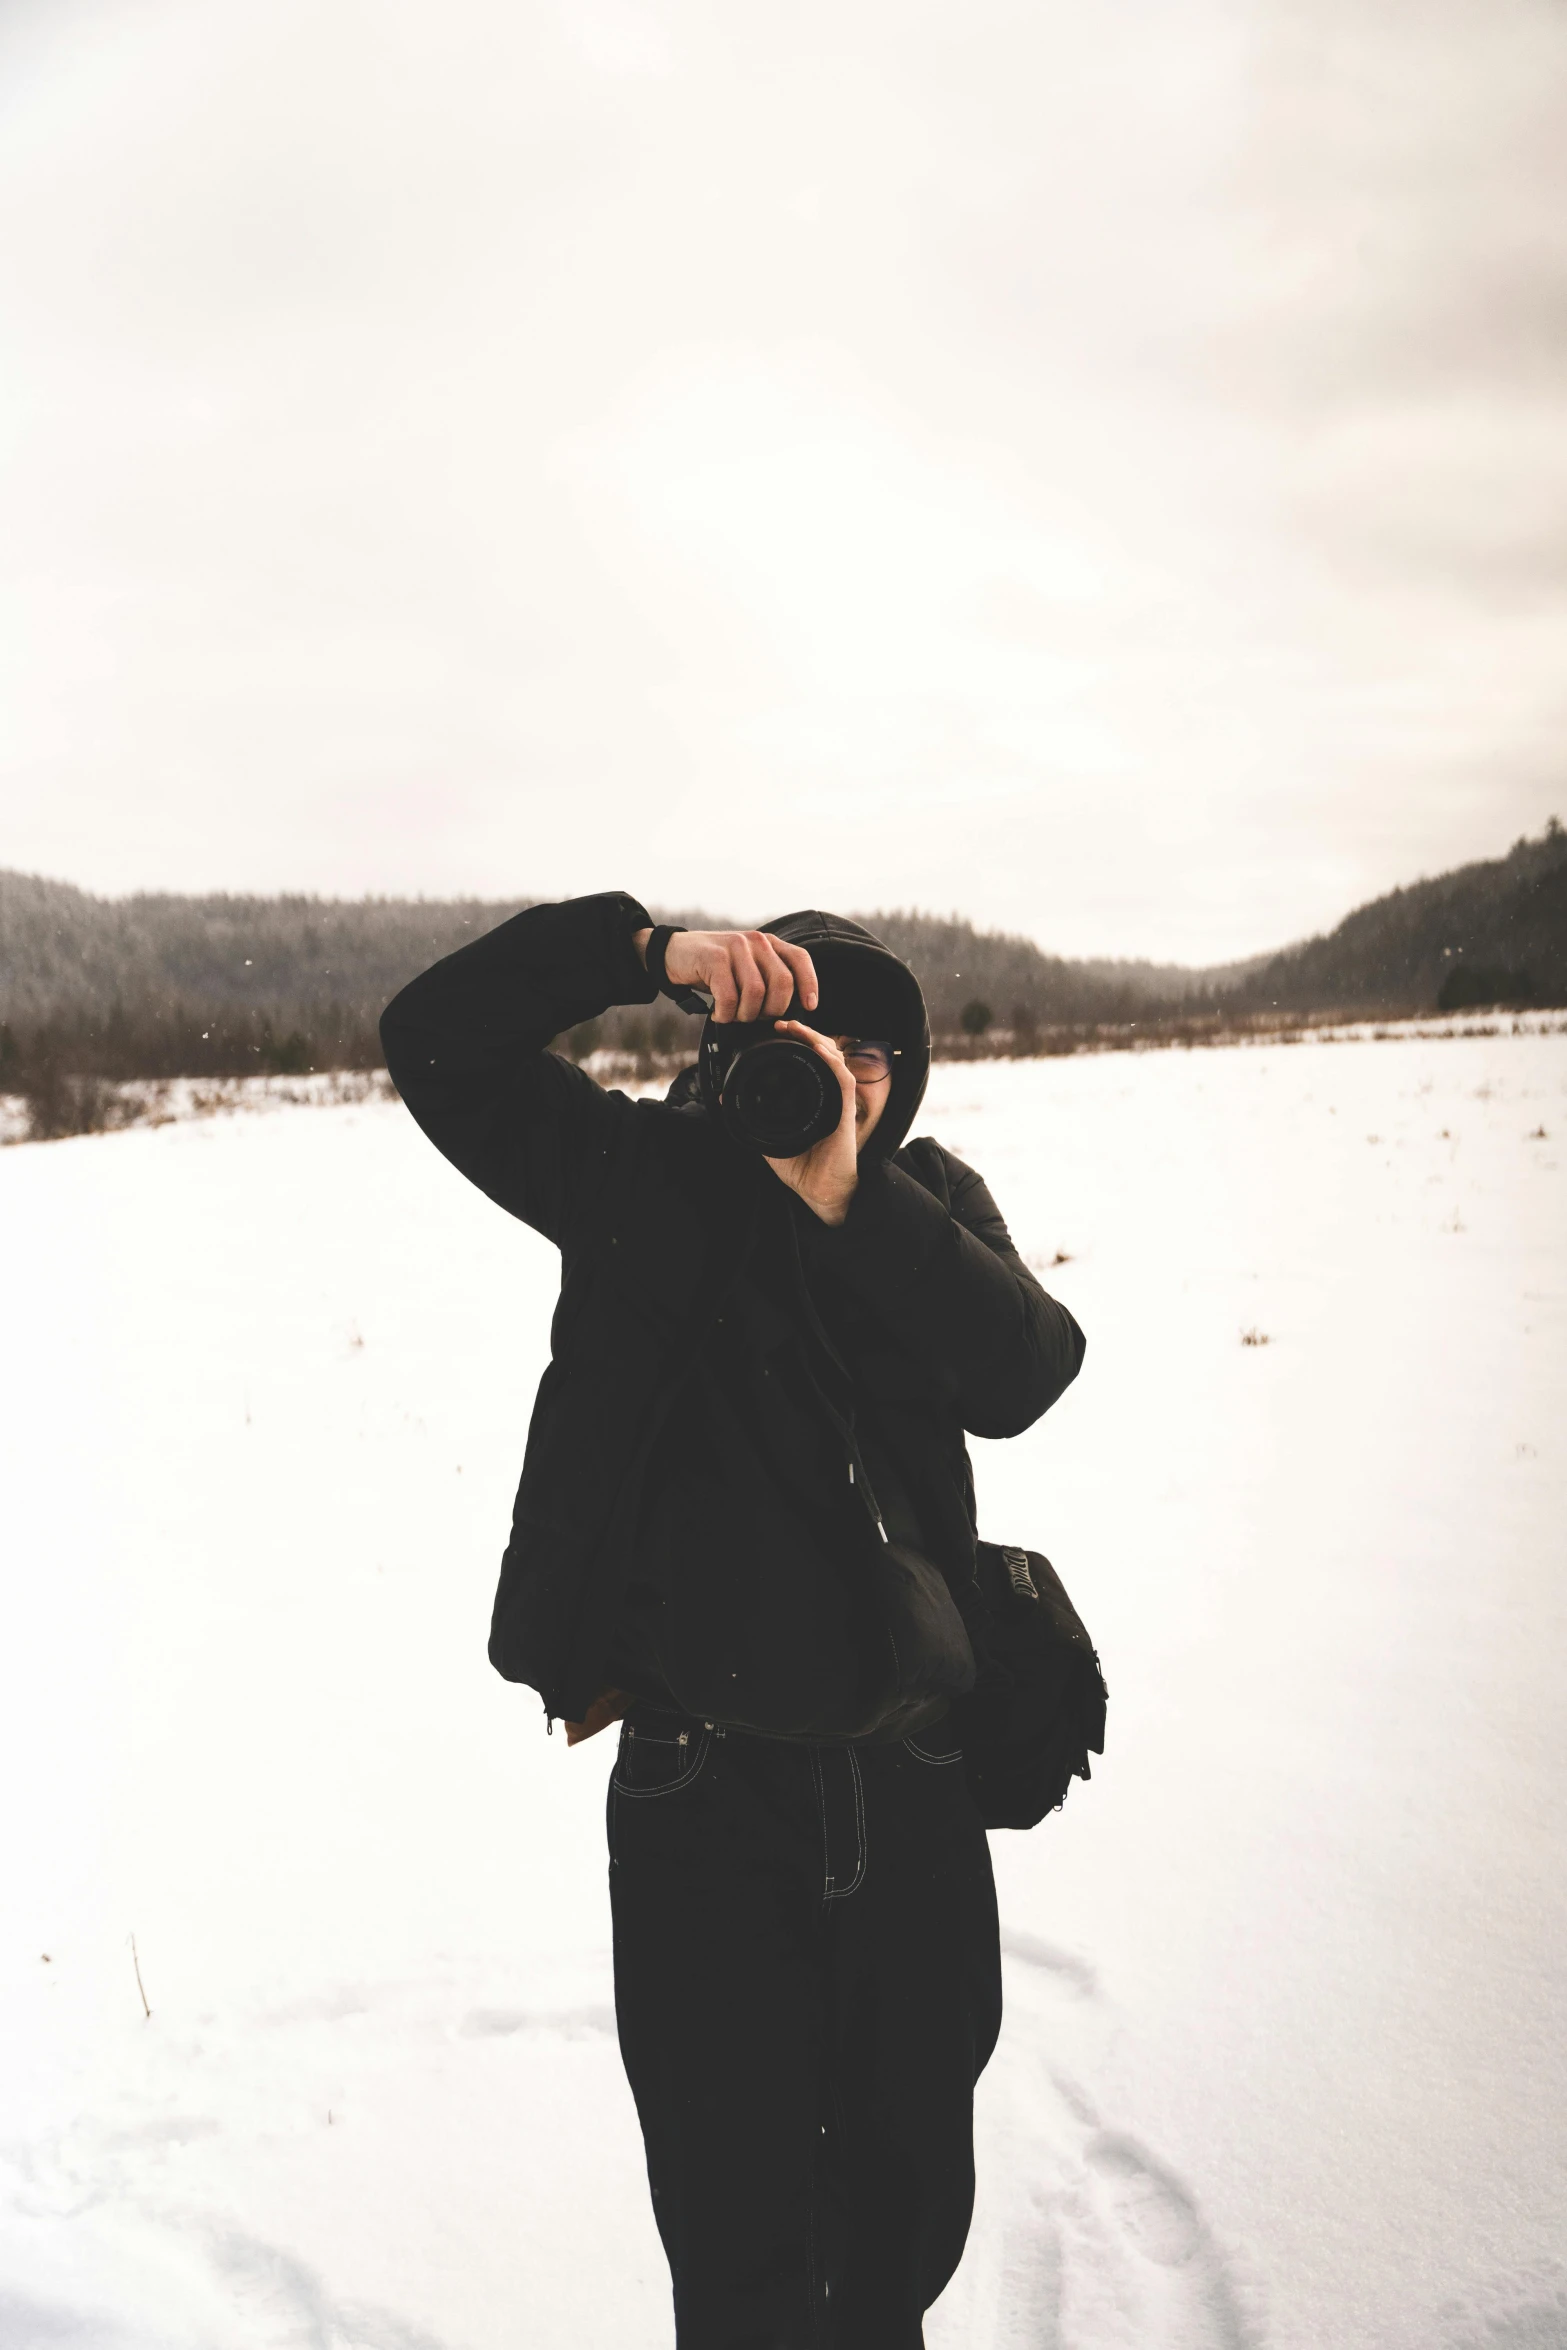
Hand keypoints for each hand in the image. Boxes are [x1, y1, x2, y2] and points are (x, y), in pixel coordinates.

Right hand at [632, 927, 817, 1023]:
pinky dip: (725, 1014)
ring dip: (745, 1014)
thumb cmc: (713, 969)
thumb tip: (787, 1013)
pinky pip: (729, 996)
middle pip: (782, 983)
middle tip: (753, 1016)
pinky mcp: (714, 958)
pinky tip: (718, 1014)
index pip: (800, 960)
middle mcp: (755, 941)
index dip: (809, 985)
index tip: (810, 1007)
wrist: (674, 954)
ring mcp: (735, 947)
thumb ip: (766, 979)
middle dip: (771, 1009)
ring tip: (732, 1015)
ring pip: (756, 993)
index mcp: (768, 943)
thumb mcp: (745, 968)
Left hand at [763, 1022, 858, 1225]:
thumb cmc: (802, 1169)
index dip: (797, 1041)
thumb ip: (752, 1117)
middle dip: (805, 1033)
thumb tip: (725, 1098)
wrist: (820, 1192)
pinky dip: (832, 1060)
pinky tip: (818, 1048)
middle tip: (782, 1023)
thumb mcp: (770, 1138)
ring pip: (834, 1057)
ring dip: (816, 1038)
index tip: (776, 1030)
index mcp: (814, 1097)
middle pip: (823, 1051)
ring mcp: (838, 1101)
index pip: (810, 1060)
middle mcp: (828, 1094)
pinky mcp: (845, 1111)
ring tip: (795, 1027)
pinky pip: (843, 1078)